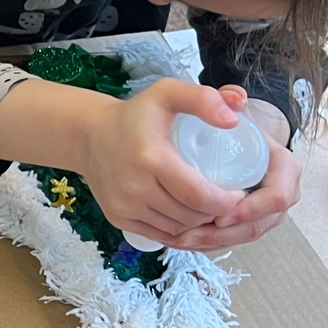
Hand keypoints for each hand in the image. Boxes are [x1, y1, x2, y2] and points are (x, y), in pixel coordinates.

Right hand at [76, 79, 245, 250]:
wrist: (90, 136)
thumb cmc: (135, 115)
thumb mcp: (167, 94)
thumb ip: (203, 98)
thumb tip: (234, 119)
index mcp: (151, 159)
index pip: (199, 196)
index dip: (226, 201)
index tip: (238, 193)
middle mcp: (134, 187)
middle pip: (190, 216)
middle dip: (215, 212)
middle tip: (225, 199)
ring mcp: (124, 206)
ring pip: (177, 228)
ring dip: (197, 222)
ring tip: (206, 206)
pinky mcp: (117, 217)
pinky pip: (158, 234)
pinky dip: (177, 228)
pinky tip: (185, 215)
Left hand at [169, 86, 301, 248]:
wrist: (226, 136)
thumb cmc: (229, 125)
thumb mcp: (229, 107)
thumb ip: (229, 96)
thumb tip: (235, 99)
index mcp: (285, 169)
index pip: (278, 197)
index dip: (252, 209)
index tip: (222, 212)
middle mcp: (280, 193)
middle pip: (259, 225)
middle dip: (227, 234)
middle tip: (193, 234)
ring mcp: (264, 211)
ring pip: (243, 236)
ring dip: (214, 242)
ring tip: (182, 239)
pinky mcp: (248, 221)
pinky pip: (231, 238)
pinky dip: (209, 242)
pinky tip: (182, 240)